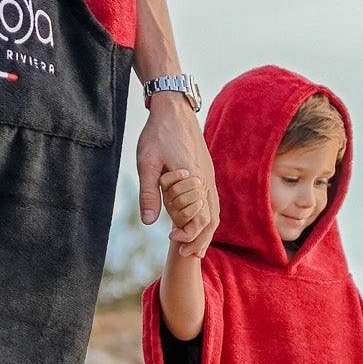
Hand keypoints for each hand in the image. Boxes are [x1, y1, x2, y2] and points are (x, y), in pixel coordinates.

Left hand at [138, 97, 218, 258]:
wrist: (174, 109)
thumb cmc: (157, 134)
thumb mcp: (146, 163)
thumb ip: (149, 192)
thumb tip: (148, 223)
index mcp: (195, 179)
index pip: (200, 218)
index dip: (188, 234)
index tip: (171, 238)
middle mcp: (207, 180)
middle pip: (212, 219)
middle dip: (201, 240)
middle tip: (186, 254)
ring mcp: (209, 176)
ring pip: (216, 211)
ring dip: (206, 231)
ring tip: (194, 246)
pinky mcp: (207, 172)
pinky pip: (213, 201)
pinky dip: (208, 216)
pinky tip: (196, 222)